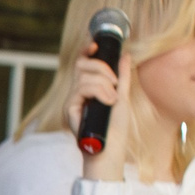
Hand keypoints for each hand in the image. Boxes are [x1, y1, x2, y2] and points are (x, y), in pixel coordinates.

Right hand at [71, 50, 133, 181]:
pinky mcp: (70, 110)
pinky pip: (82, 89)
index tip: (95, 44)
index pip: (82, 64)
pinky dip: (99, 91)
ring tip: (113, 99)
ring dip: (104, 83)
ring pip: (84, 76)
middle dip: (101, 67)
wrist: (111, 151)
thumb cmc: (116, 129)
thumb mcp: (122, 97)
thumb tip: (124, 55)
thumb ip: (122, 76)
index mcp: (88, 90)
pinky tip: (108, 102)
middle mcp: (77, 94)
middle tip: (115, 83)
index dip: (86, 51)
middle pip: (81, 65)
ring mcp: (72, 102)